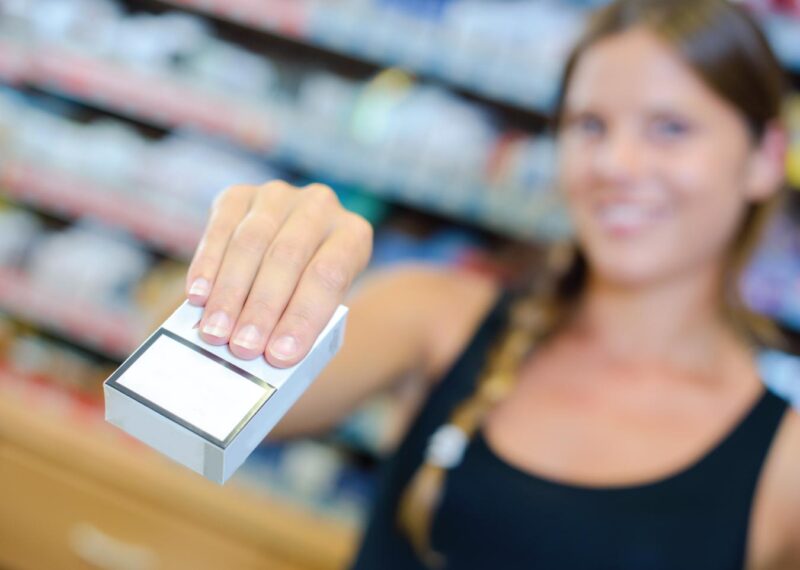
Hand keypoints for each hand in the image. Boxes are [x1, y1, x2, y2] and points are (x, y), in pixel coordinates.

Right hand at [185, 181, 372, 366]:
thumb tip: (266, 357)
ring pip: (250, 242)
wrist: (293, 252)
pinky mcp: (240, 194)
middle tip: (242, 348)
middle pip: (287, 257)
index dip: (303, 316)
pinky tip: (197, 297)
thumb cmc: (308, 290)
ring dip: (230, 292)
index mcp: (353, 234)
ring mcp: (279, 195)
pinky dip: (207, 266)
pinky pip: (220, 228)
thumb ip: (299, 324)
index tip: (280, 355)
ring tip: (215, 332)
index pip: (328, 276)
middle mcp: (319, 205)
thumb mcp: (320, 305)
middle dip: (262, 308)